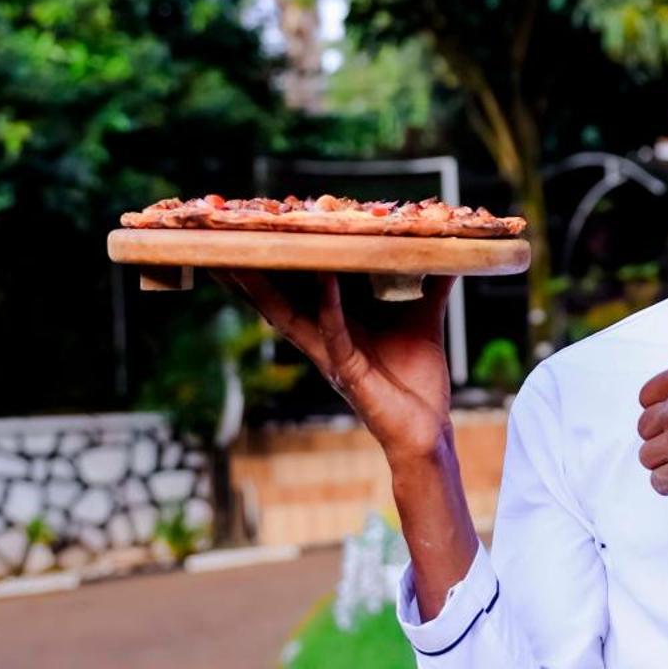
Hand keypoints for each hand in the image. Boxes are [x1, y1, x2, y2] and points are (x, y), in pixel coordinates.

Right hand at [217, 269, 455, 464]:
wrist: (429, 430)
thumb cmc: (418, 381)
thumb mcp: (424, 320)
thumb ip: (430, 285)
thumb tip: (445, 251)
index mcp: (336, 328)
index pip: (295, 293)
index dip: (272, 269)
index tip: (250, 238)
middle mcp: (324, 341)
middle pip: (276, 303)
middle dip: (248, 279)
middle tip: (221, 248)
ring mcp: (332, 357)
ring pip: (290, 318)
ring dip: (266, 290)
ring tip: (245, 260)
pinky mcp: (349, 371)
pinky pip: (334, 333)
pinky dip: (329, 305)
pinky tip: (325, 280)